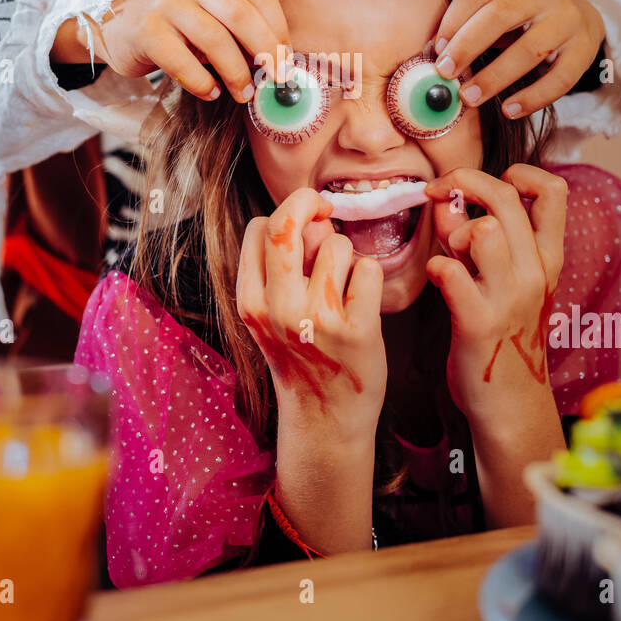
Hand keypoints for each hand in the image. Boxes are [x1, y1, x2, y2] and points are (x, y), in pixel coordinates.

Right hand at [52, 0, 289, 102]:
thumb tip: (279, 64)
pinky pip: (182, 61)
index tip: (287, 60)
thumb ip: (242, 28)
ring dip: (235, 72)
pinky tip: (210, 93)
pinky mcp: (147, 30)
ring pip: (214, 39)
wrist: (120, 22)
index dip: (278, 30)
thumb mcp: (213, 14)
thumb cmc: (179, 25)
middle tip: (276, 79)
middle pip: (241, 15)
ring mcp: (167, 3)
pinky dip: (201, 82)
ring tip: (243, 93)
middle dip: (265, 50)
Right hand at [236, 188, 385, 444]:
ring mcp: (318, 319)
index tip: (303, 228)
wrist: (325, 418)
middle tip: (325, 208)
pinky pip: (368, 269)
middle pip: (288, 222)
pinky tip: (361, 302)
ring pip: (336, 243)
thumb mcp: (270, 316)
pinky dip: (369, 278)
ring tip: (342, 287)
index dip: (285, 219)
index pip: (260, 228)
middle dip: (309, 201)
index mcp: (252, 303)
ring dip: (345, 255)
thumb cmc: (300, 355)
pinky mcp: (357, 330)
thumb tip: (312, 216)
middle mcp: (279, 309)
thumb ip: (280, 269)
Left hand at [423, 165, 567, 424]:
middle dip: (464, 182)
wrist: (510, 400)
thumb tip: (449, 200)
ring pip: (482, 230)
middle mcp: (536, 273)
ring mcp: (509, 297)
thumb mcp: (508, 279)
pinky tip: (438, 279)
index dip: (520, 172)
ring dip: (454, 233)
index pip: (554, 190)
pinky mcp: (479, 322)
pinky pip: (450, 272)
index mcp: (549, 258)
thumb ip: (482, 236)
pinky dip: (436, 268)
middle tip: (440, 194)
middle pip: (505, 197)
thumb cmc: (504, 332)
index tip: (492, 182)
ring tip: (450, 254)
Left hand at [432, 0, 604, 118]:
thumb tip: (439, 54)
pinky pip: (559, 79)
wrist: (581, 14)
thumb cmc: (526, 12)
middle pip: (500, 17)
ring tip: (469, 97)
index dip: (453, 21)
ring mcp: (569, 18)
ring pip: (528, 51)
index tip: (437, 49)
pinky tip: (508, 110)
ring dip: (493, 78)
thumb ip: (474, 17)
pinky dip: (532, 98)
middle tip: (445, 73)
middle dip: (467, 47)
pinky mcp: (585, 49)